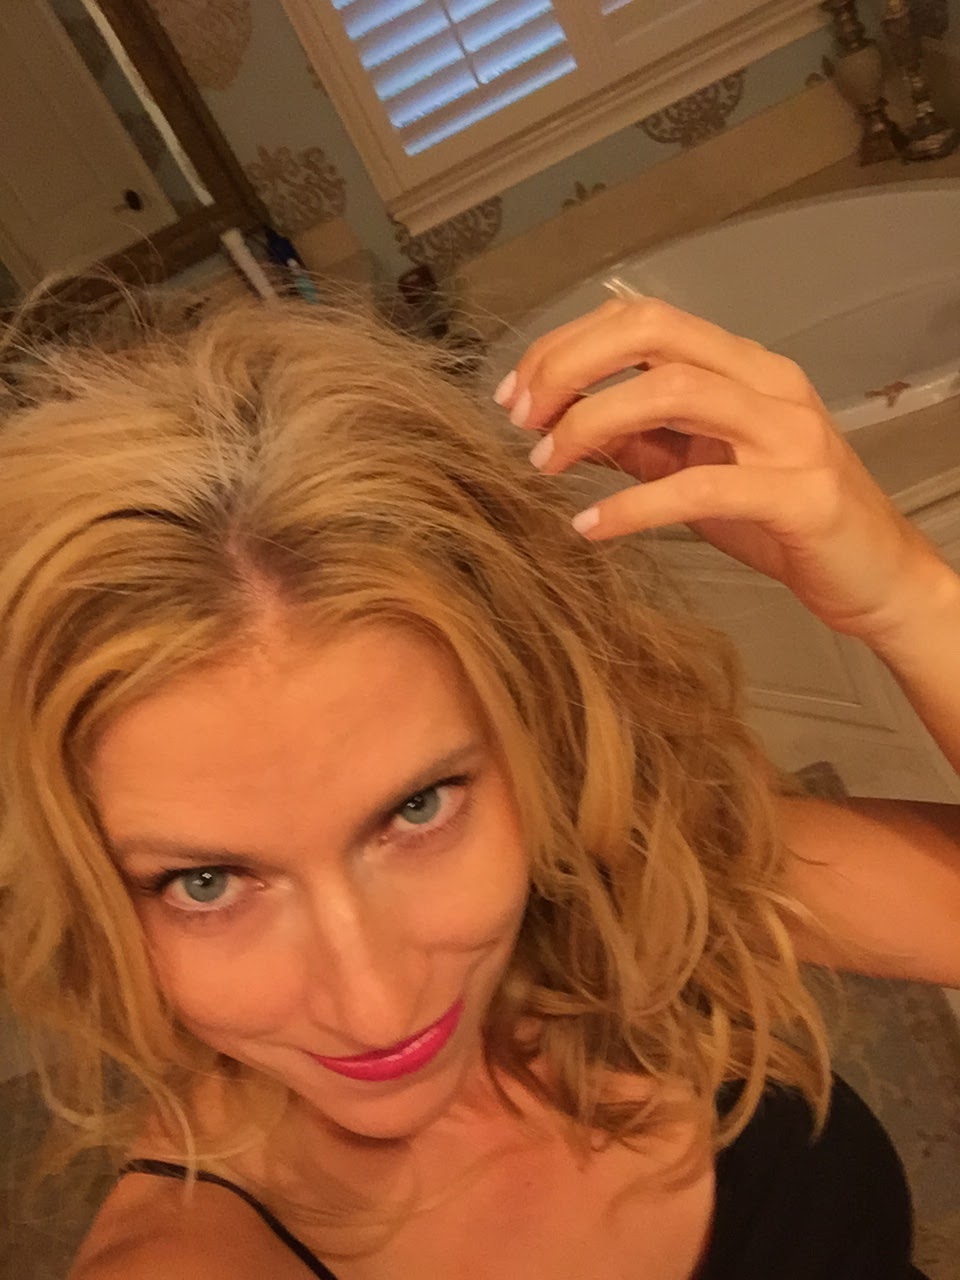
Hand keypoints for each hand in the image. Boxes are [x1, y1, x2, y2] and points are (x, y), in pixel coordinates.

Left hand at [494, 293, 945, 644]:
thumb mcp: (698, 471)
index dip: (567, 345)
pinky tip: (589, 526)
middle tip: (520, 417)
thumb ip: (642, 442)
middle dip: (569, 365)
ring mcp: (788, 434)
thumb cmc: (782, 521)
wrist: (874, 576)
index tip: (516, 393)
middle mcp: (767, 383)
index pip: (642, 320)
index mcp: (741, 367)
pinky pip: (699, 487)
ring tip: (544, 465)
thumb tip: (566, 425)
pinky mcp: (799, 494)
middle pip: (652, 333)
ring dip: (590, 423)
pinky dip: (632, 503)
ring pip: (673, 391)